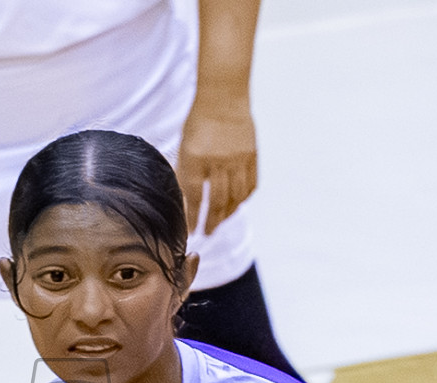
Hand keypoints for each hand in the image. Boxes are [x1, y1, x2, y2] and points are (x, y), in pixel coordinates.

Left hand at [177, 103, 256, 234]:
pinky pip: (250, 184)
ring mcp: (237, 158)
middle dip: (212, 221)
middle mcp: (217, 160)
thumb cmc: (199, 120)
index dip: (194, 217)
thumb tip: (185, 199)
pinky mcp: (251, 155)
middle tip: (208, 233)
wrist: (223, 96)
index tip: (192, 230)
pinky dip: (244, 198)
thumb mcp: (184, 145)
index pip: (195, 196)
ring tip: (222, 222)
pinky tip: (238, 205)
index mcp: (195, 157)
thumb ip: (185, 171)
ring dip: (229, 213)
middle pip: (217, 201)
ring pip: (236, 196)